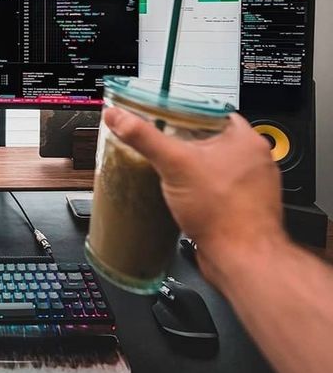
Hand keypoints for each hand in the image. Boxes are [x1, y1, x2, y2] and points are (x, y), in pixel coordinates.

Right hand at [102, 108, 287, 283]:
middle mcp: (254, 161)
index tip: (166, 117)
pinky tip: (184, 197)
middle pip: (212, 140)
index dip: (186, 113)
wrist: (242, 260)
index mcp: (246, 140)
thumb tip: (119, 117)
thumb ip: (144, 137)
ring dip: (193, 169)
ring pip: (216, 167)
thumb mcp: (174, 164)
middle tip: (163, 145)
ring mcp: (251, 187)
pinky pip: (218, 191)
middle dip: (186, 143)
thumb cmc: (224, 214)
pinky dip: (201, 191)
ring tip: (171, 171)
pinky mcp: (243, 209)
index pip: (213, 112)